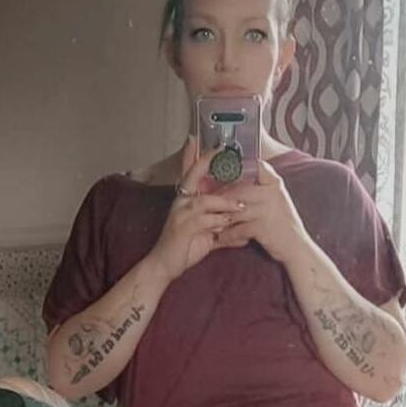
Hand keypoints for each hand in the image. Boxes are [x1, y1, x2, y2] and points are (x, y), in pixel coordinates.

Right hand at [148, 137, 245, 281]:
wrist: (164, 266)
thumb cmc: (183, 247)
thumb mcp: (203, 233)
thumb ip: (219, 224)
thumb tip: (238, 224)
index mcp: (184, 199)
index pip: (190, 171)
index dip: (197, 155)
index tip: (208, 141)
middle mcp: (180, 202)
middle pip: (193, 174)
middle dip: (207, 161)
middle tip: (222, 151)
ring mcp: (179, 214)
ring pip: (205, 200)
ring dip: (225, 202)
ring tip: (241, 206)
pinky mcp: (182, 228)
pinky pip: (203, 220)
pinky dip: (219, 222)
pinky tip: (230, 225)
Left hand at [216, 159, 305, 262]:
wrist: (296, 247)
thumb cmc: (282, 224)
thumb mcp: (274, 199)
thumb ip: (258, 187)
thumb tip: (231, 179)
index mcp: (274, 182)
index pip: (253, 166)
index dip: (234, 168)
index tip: (217, 172)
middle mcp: (272, 192)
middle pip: (237, 190)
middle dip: (219, 198)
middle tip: (203, 203)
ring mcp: (267, 209)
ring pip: (234, 209)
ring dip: (220, 217)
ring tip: (209, 222)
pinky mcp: (262, 227)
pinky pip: (237, 228)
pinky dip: (227, 234)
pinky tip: (221, 237)